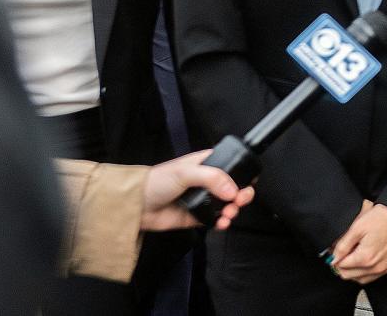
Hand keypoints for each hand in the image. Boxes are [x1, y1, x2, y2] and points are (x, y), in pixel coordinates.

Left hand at [139, 150, 254, 231]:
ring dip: (233, 210)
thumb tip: (234, 191)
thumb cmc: (159, 181)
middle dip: (242, 194)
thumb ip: (212, 178)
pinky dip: (223, 223)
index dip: (243, 173)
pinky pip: (215, 220)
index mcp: (206, 164)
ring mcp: (203, 199)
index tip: (249, 182)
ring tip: (229, 214)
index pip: (231, 165)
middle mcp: (207, 181)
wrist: (137, 206)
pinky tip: (222, 223)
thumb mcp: (186, 172)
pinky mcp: (198, 217)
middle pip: (234, 187)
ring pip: (227, 205)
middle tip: (240, 200)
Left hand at [330, 201, 386, 284]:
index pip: (341, 268)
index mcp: (365, 259)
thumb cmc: (384, 217)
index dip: (336, 258)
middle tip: (345, 252)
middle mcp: (376, 268)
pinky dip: (369, 270)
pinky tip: (369, 257)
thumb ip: (343, 246)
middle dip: (344, 266)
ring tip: (356, 255)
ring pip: (363, 279)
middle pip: (350, 276)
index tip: (337, 251)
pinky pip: (377, 275)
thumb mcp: (357, 227)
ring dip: (355, 271)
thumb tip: (333, 258)